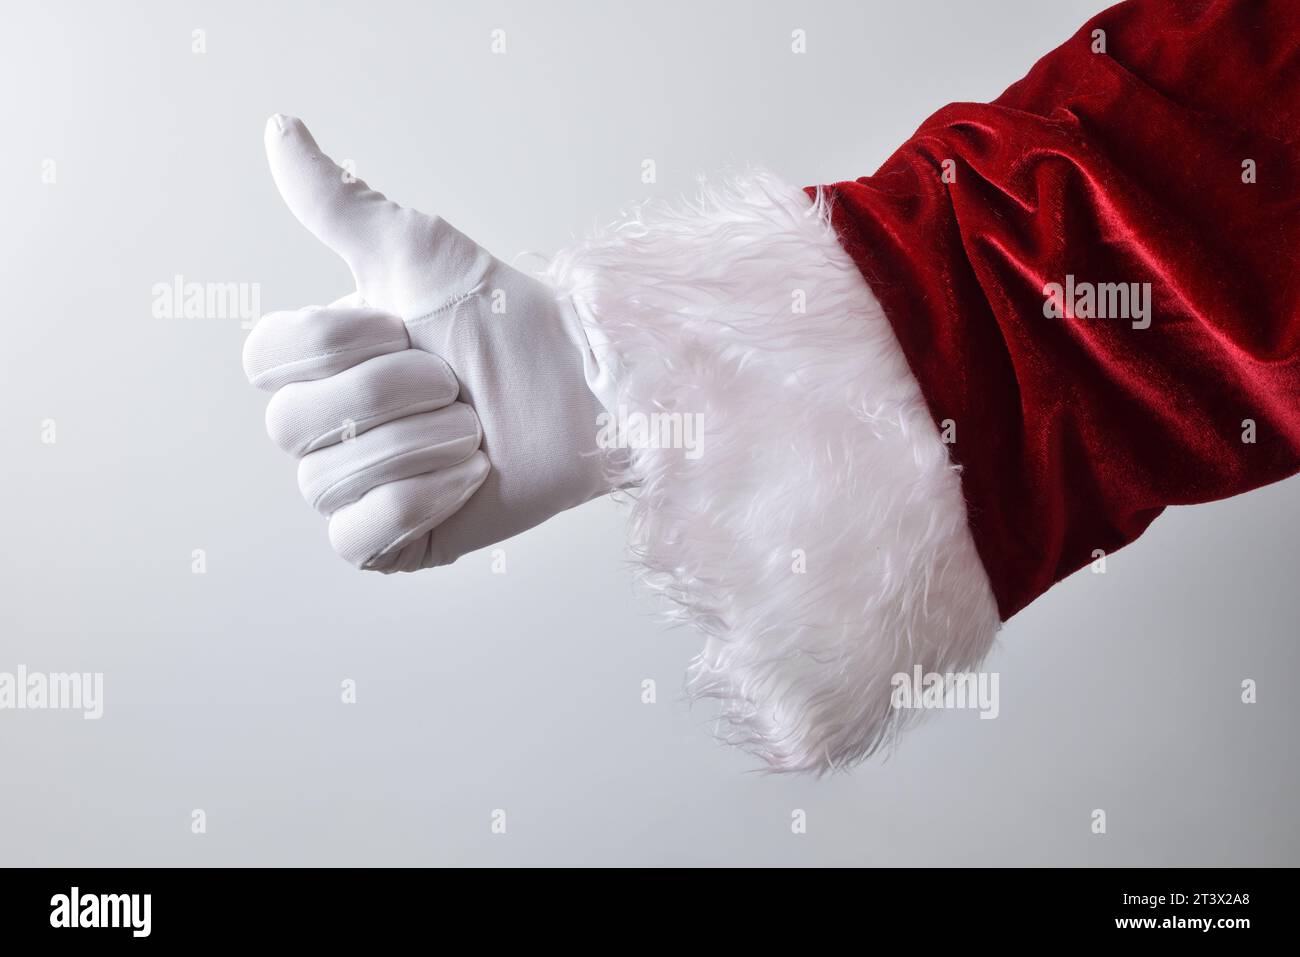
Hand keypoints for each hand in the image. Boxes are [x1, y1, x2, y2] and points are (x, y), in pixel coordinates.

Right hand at [243, 115, 608, 570]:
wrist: (581, 387)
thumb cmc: (504, 317)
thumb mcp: (414, 250)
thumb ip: (337, 201)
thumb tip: (278, 126)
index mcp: (317, 365)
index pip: (265, 361)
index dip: (338, 343)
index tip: (407, 327)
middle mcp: (325, 430)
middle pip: (293, 424)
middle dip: (391, 393)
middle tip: (455, 385)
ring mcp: (355, 491)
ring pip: (327, 482)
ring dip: (419, 444)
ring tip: (473, 430)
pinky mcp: (393, 544)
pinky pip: (359, 537)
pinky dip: (417, 502)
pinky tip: (468, 477)